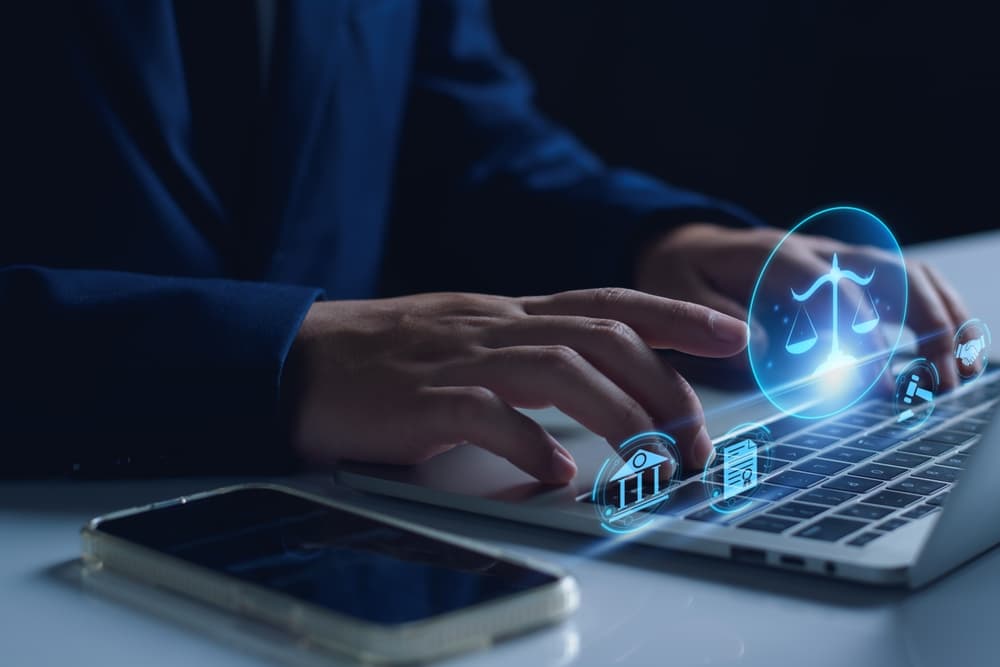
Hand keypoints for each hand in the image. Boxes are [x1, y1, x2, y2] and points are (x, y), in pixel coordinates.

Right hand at [285, 289, 747, 483]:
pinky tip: (556, 472)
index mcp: (508, 312)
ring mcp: (458, 360)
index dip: (676, 315)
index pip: (608, 301)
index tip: (734, 334)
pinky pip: (487, 416)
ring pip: (558, 369)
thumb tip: (589, 392)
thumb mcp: (466, 339)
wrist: (295, 360)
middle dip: (664, 385)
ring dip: (619, 416)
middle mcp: (494, 326)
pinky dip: (530, 443)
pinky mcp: (420, 401)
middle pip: (601, 337)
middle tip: (696, 438)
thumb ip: (524, 354)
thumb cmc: (384, 357)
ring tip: (651, 459)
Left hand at [636, 223, 969, 388]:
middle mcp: (816, 253)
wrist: (685, 246)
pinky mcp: (846, 276)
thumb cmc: (682, 274)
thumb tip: (760, 350)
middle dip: (925, 323)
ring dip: (942, 319)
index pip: (832, 290)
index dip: (858, 334)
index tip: (875, 381)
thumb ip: (715, 321)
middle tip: (939, 379)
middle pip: (889, 273)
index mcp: (774, 258)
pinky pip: (903, 284)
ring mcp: (837, 261)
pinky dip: (935, 314)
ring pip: (908, 275)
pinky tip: (949, 353)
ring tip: (955, 374)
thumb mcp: (679, 294)